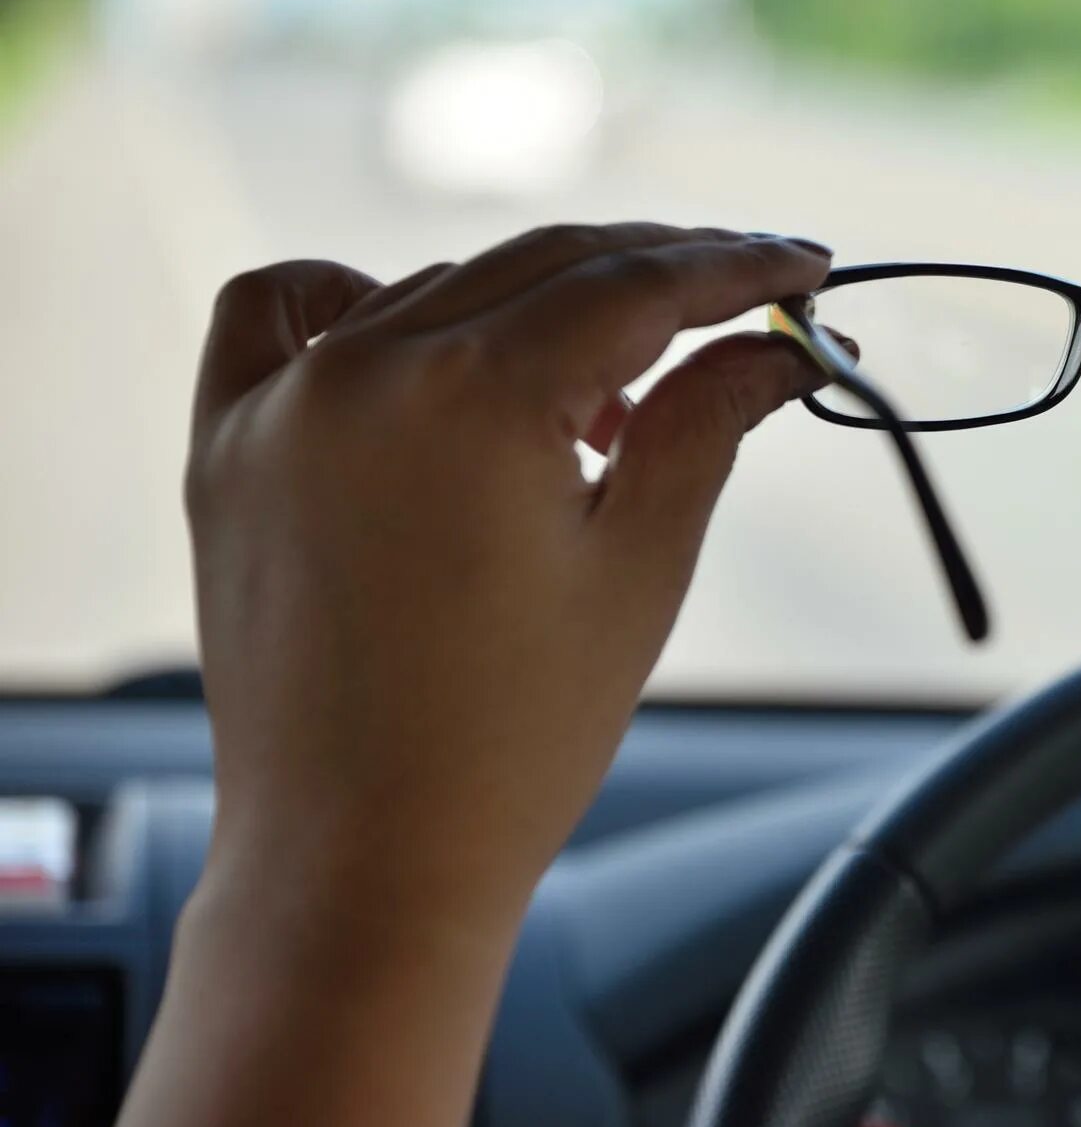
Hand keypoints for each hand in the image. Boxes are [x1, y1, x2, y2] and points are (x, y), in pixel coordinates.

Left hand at [185, 222, 832, 934]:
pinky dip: (361, 297)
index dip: (739, 266)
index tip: (808, 266)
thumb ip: (710, 418)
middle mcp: (364, 372)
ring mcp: (281, 404)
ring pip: (440, 285)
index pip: (636, 284)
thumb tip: (787, 340)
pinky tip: (426, 343)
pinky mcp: (227, 447)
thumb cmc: (516, 737)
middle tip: (753, 307)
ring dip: (542, 311)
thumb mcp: (642, 562)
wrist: (363, 862)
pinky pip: (281, 310)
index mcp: (472, 394)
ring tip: (612, 406)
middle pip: (547, 264)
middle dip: (663, 275)